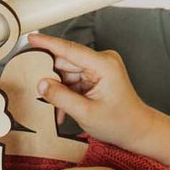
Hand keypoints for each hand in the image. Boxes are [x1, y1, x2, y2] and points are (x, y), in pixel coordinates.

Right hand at [26, 33, 158, 153]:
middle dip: (54, 81)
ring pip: (68, 72)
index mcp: (103, 64)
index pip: (70, 49)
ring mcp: (100, 66)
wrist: (137, 130)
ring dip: (61, 90)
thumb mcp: (86, 113)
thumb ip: (61, 97)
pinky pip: (74, 79)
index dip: (48, 43)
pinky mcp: (97, 73)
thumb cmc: (119, 123)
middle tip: (43, 95)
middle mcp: (102, 60)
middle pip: (66, 63)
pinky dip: (68, 93)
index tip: (32, 38)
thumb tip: (41, 84)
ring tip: (61, 111)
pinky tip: (65, 109)